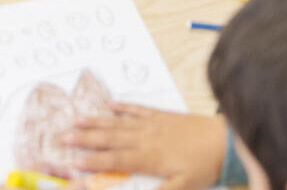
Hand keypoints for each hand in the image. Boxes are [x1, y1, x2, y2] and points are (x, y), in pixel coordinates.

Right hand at [64, 104, 226, 189]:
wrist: (223, 141)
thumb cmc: (204, 167)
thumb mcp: (184, 187)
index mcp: (148, 157)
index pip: (114, 159)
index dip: (92, 160)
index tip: (72, 160)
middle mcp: (144, 138)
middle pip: (109, 138)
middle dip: (85, 138)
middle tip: (63, 136)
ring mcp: (151, 124)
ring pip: (118, 122)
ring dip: (97, 121)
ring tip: (77, 119)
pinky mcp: (160, 115)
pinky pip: (137, 109)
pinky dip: (123, 107)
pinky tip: (110, 104)